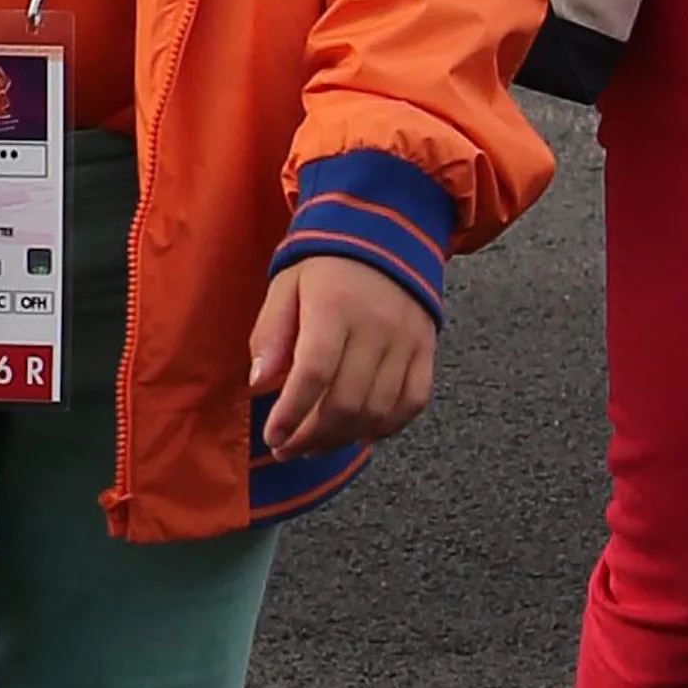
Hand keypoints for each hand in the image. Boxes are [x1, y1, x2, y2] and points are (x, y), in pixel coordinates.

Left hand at [248, 251, 438, 457]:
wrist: (385, 237)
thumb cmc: (325, 268)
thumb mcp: (286, 288)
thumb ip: (270, 335)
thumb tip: (260, 384)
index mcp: (334, 307)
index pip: (313, 374)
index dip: (291, 414)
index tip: (273, 436)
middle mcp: (377, 326)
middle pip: (347, 401)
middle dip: (312, 435)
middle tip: (288, 449)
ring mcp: (408, 341)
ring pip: (379, 410)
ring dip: (343, 438)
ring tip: (314, 446)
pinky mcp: (427, 350)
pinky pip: (413, 402)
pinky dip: (386, 427)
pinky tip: (357, 435)